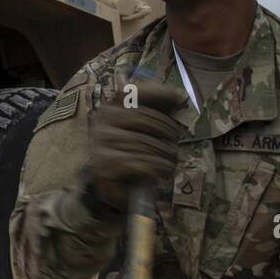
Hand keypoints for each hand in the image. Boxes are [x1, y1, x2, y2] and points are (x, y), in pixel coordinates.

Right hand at [85, 81, 184, 211]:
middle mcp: (103, 122)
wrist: (111, 186)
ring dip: (164, 155)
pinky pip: (138, 162)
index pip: (131, 92)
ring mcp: (101, 142)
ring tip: (170, 162)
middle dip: (167, 132)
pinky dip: (156, 168)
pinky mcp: (104, 164)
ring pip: (143, 143)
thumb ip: (157, 112)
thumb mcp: (143, 130)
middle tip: (174, 145)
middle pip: (143, 118)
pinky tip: (163, 171)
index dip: (155, 92)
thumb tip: (178, 96)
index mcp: (112, 109)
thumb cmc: (131, 154)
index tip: (176, 97)